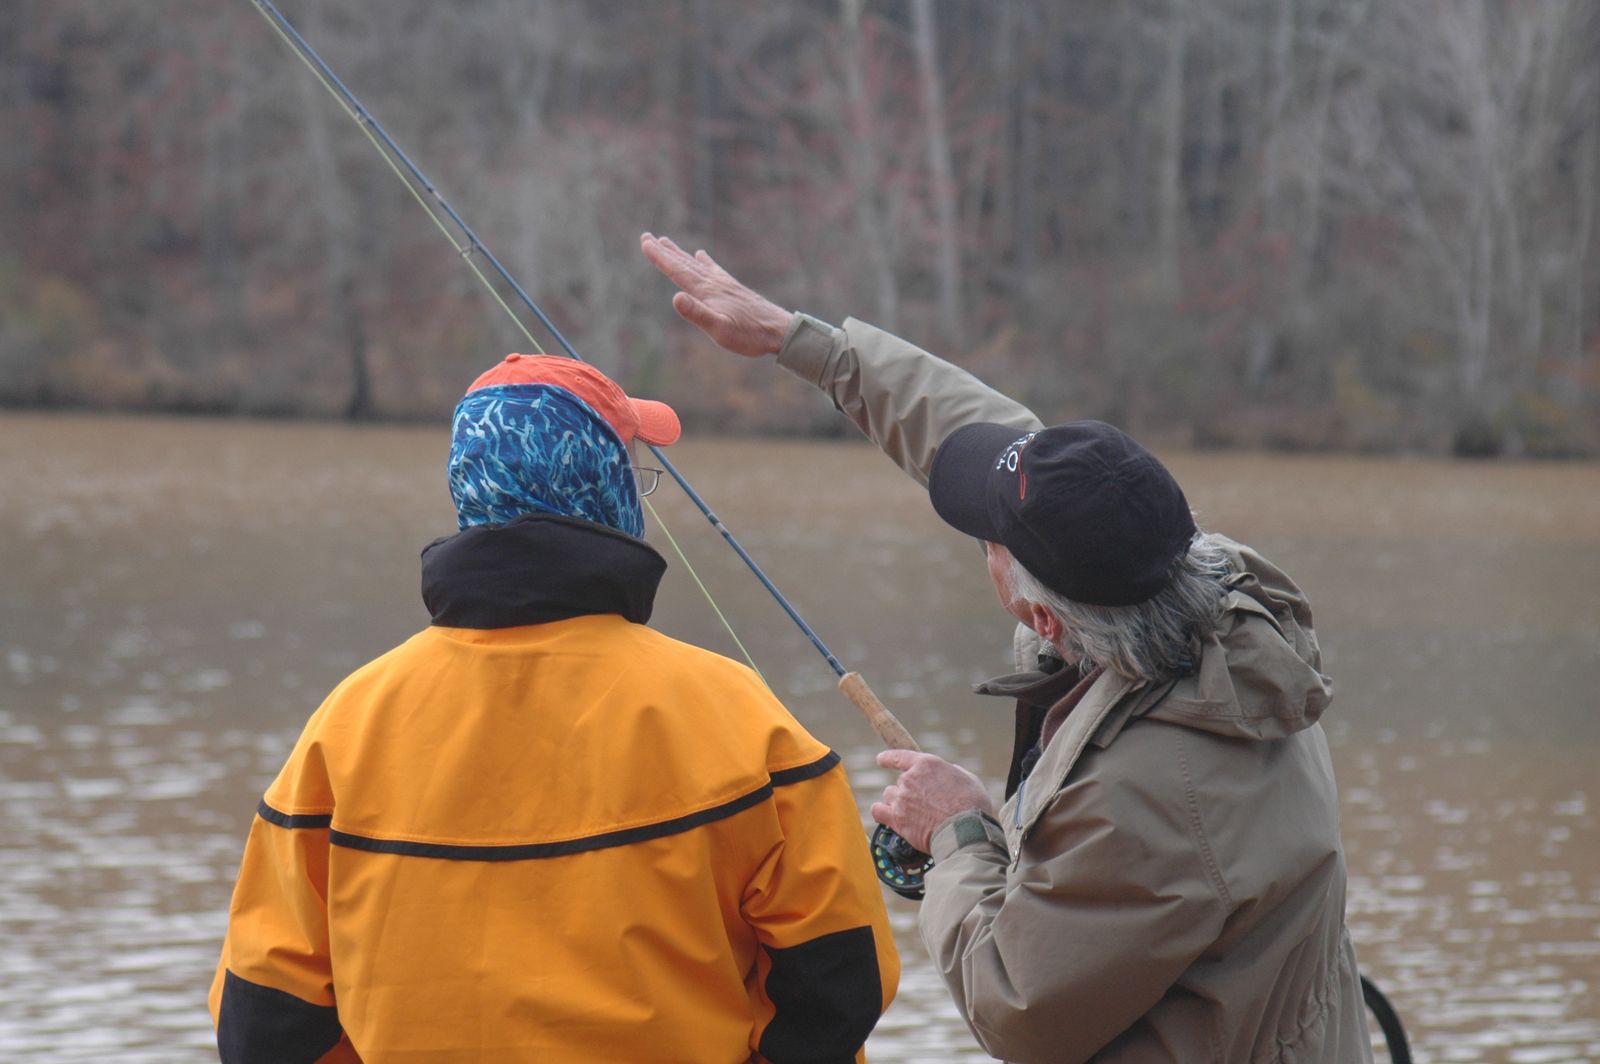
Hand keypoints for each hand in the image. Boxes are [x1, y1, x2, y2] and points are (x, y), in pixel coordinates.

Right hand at [639, 233, 792, 357]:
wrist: (779, 330)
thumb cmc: (749, 335)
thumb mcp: (720, 330)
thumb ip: (698, 314)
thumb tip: (675, 297)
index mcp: (707, 291)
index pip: (678, 271)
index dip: (660, 257)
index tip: (645, 242)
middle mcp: (714, 283)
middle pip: (684, 263)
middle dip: (665, 251)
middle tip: (647, 237)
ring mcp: (724, 284)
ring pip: (696, 264)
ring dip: (680, 254)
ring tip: (667, 242)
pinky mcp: (733, 289)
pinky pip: (714, 269)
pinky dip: (704, 261)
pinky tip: (702, 256)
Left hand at [870, 749, 995, 853]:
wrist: (964, 831)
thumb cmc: (971, 805)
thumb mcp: (968, 778)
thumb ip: (951, 772)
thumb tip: (946, 773)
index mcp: (926, 764)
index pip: (899, 756)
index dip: (888, 758)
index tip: (881, 760)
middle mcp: (910, 778)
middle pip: (900, 782)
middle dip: (910, 791)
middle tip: (925, 804)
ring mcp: (901, 798)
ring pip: (889, 796)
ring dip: (897, 802)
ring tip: (913, 814)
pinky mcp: (896, 819)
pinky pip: (878, 811)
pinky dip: (881, 812)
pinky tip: (887, 816)